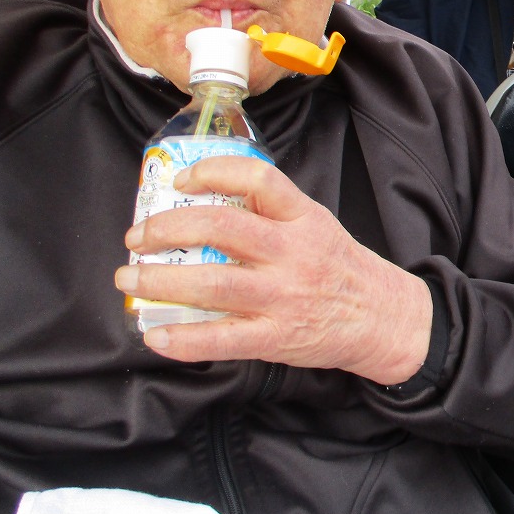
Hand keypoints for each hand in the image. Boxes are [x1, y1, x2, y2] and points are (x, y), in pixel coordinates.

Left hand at [116, 155, 432, 384]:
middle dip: (165, 229)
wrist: (383, 318)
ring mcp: (285, 296)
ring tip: (129, 278)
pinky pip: (223, 338)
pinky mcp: (278, 337)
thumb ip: (272, 211)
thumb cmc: (341, 268)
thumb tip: (212, 195)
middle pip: (221, 228)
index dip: (211, 173)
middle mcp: (293, 252)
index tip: (180, 181)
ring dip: (159, 281)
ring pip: (212, 283)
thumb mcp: (316, 224)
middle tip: (137, 237)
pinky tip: (156, 336)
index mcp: (303, 218)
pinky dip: (183, 340)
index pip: (257, 179)